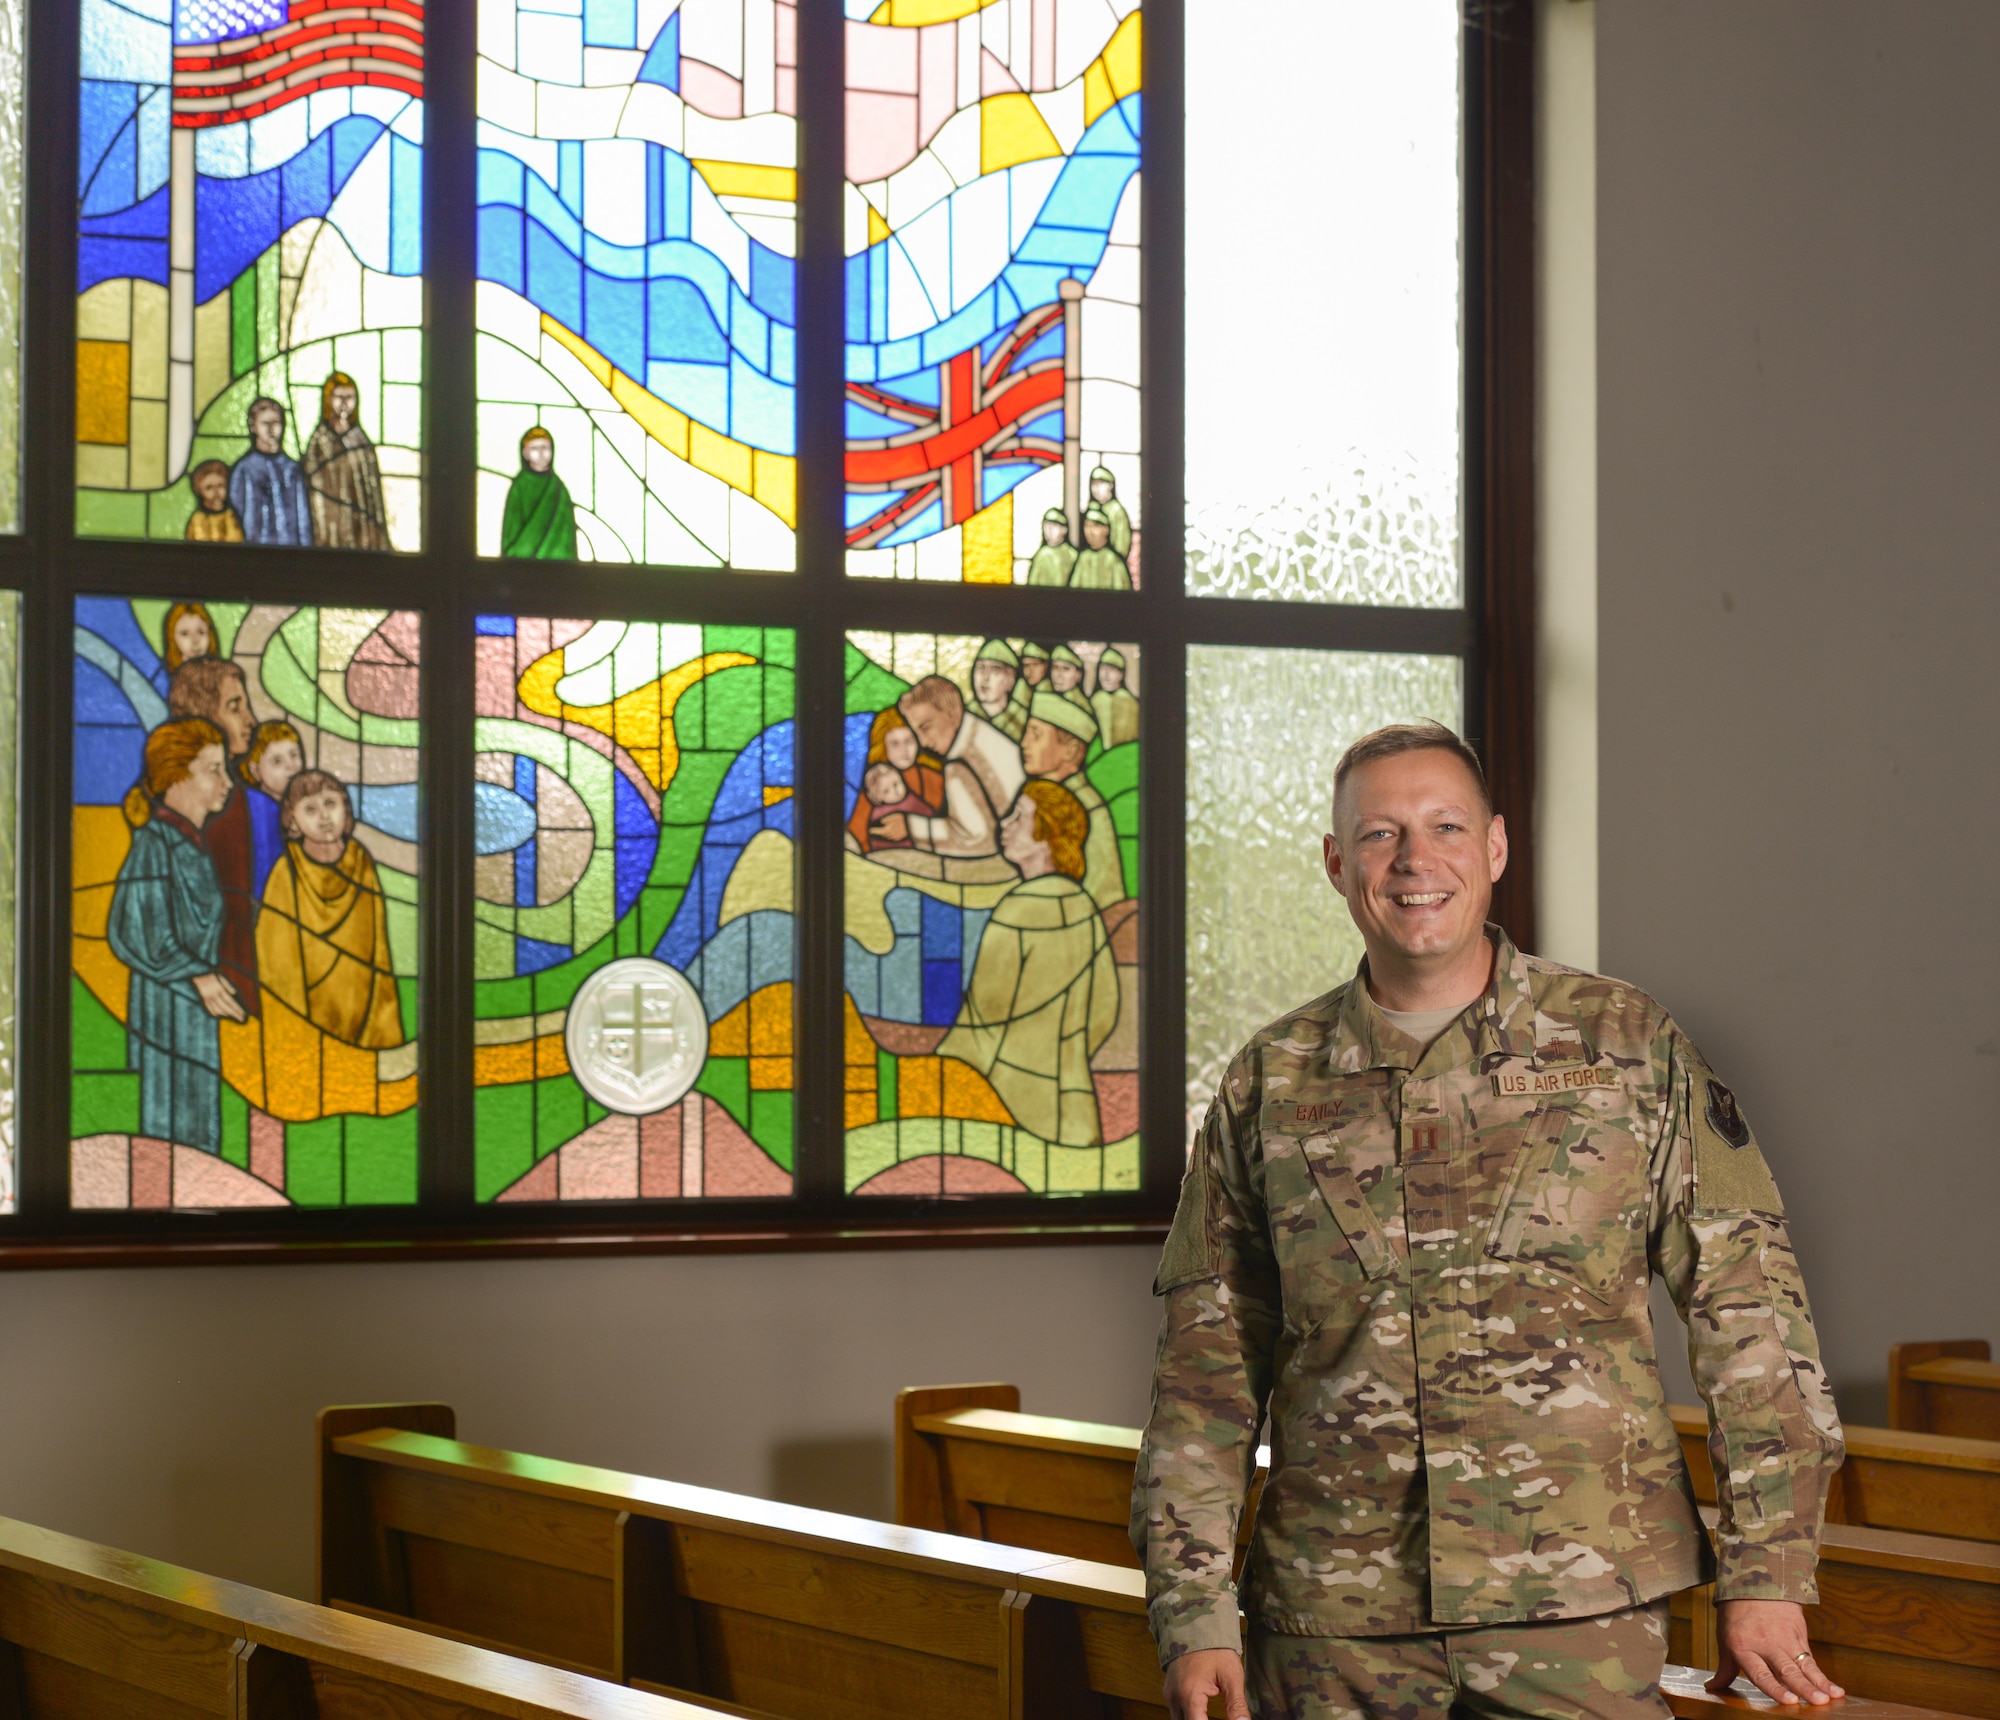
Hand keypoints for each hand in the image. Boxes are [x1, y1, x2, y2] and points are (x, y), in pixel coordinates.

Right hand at [193, 971, 246, 1021]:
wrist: (197, 974)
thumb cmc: (211, 974)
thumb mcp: (220, 977)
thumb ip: (227, 985)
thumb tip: (234, 993)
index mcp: (219, 989)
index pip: (230, 1001)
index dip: (237, 1008)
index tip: (243, 1014)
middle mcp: (214, 995)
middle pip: (226, 1008)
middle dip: (234, 1014)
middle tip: (241, 1019)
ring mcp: (208, 998)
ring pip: (217, 1010)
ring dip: (226, 1014)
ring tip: (233, 1015)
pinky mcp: (203, 999)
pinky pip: (209, 1008)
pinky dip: (215, 1013)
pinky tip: (220, 1014)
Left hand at [870, 812, 908, 842]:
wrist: (913, 824)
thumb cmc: (903, 819)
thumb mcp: (894, 816)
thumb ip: (887, 819)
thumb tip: (881, 821)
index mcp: (889, 829)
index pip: (880, 831)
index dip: (874, 831)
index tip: (870, 830)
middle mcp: (892, 834)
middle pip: (883, 834)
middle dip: (879, 832)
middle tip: (875, 830)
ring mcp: (896, 837)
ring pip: (887, 836)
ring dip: (884, 834)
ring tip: (881, 830)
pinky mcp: (900, 838)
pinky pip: (892, 837)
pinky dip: (889, 835)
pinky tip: (889, 832)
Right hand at [1163, 1648, 1248, 1719]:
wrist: (1195, 1621)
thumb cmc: (1214, 1647)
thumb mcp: (1231, 1675)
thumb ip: (1236, 1705)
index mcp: (1190, 1695)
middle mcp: (1175, 1697)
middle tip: (1216, 1715)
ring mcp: (1170, 1694)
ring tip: (1209, 1715)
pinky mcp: (1169, 1690)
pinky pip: (1176, 1712)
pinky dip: (1188, 1716)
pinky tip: (1202, 1714)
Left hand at [1709, 1600, 1842, 1704]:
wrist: (1755, 1582)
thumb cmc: (1736, 1614)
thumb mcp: (1725, 1638)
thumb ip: (1725, 1668)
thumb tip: (1713, 1688)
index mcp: (1743, 1647)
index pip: (1760, 1672)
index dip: (1775, 1688)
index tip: (1790, 1701)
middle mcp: (1766, 1644)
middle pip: (1786, 1670)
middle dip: (1803, 1687)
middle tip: (1817, 1700)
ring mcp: (1785, 1640)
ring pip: (1804, 1665)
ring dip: (1819, 1682)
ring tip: (1832, 1696)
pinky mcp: (1799, 1635)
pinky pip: (1811, 1660)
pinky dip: (1823, 1676)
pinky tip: (1835, 1690)